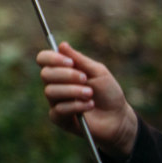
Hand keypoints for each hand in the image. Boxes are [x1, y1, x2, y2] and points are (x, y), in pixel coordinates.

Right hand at [35, 41, 138, 157]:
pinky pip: (58, 109)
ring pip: (50, 91)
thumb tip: (61, 45)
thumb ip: (79, 59)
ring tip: (90, 94)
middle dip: (66, 75)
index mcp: (62, 70)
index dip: (52, 58)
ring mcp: (55, 101)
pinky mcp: (59, 118)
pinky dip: (76, 106)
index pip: (43, 59)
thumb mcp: (98, 72)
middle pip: (45, 74)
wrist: (117, 117)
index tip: (70, 62)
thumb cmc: (108, 93)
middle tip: (84, 78)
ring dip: (73, 91)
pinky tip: (89, 105)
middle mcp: (55, 84)